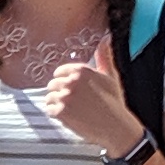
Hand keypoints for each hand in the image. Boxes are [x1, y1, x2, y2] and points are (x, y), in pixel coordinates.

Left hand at [49, 36, 144, 161]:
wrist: (115, 127)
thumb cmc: (114, 101)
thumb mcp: (110, 75)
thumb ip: (104, 55)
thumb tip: (106, 37)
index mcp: (81, 70)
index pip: (59, 72)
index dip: (64, 81)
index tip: (72, 90)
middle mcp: (71, 81)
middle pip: (52, 84)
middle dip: (60, 93)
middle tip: (74, 102)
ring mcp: (64, 97)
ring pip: (49, 97)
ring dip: (57, 104)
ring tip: (72, 110)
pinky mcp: (61, 112)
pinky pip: (49, 110)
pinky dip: (56, 114)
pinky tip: (69, 117)